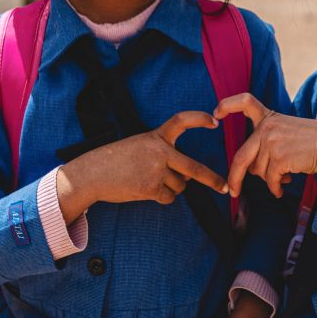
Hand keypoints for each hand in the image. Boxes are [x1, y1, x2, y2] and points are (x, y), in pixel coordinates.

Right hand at [56, 111, 227, 223]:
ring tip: (148, 181)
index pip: (181, 121)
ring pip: (180, 186)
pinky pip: (169, 198)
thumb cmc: (115, 161)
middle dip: (212, 179)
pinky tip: (144, 190)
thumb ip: (163, 155)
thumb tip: (186, 177)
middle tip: (225, 188)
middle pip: (194, 167)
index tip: (215, 122)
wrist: (91, 174)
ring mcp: (156, 170)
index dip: (199, 119)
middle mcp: (159, 151)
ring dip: (171, 188)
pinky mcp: (151, 187)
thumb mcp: (139, 147)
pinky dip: (161, 198)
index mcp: (156, 137)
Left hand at [214, 93, 316, 197]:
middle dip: (234, 177)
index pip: (245, 102)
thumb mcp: (288, 131)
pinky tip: (282, 189)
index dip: (228, 105)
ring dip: (270, 179)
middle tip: (233, 191)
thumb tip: (253, 170)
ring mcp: (272, 142)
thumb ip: (268, 142)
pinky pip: (269, 180)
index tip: (216, 113)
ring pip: (258, 171)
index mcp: (270, 118)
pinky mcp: (279, 157)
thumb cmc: (314, 143)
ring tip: (286, 174)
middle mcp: (268, 128)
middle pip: (241, 156)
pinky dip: (275, 188)